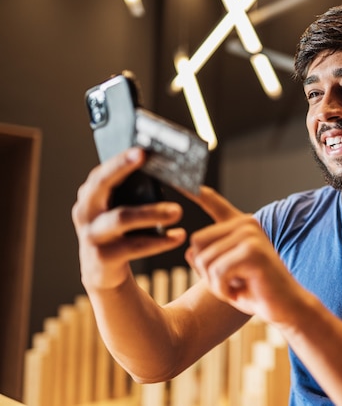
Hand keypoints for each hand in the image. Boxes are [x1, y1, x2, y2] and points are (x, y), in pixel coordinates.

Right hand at [72, 148, 185, 289]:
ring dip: (152, 212)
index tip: (141, 149)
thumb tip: (160, 167)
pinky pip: (135, 246)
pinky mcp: (103, 258)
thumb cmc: (118, 232)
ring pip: (122, 217)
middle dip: (123, 168)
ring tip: (177, 211)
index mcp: (90, 196)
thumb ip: (130, 191)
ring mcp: (92, 235)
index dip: (120, 159)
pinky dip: (160, 241)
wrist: (102, 271)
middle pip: (103, 185)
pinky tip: (178, 236)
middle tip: (150, 160)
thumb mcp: (119, 208)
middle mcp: (85, 212)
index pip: (102, 171)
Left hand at [184, 187, 308, 324]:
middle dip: (206, 271)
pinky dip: (224, 290)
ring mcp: (250, 235)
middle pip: (197, 243)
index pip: (211, 202)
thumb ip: (207, 260)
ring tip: (238, 288)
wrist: (287, 307)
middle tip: (230, 283)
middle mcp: (246, 223)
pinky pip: (217, 272)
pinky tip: (240, 293)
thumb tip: (190, 252)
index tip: (177, 177)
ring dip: (216, 284)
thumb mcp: (225, 274)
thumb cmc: (256, 290)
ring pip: (205, 260)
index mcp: (239, 225)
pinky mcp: (253, 251)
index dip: (192, 189)